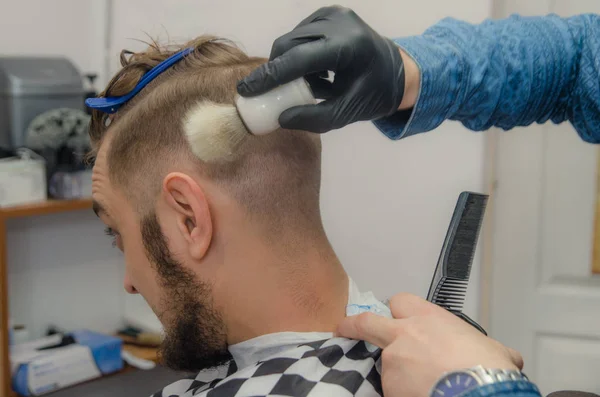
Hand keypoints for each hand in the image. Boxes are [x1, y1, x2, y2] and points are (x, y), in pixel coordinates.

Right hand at [237, 6, 416, 132]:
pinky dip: (299, 54)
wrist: (399, 71)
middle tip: (275, 95)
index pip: (298, 59)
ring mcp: (335, 13)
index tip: (246, 90)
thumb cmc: (374, 95)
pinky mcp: (330, 12)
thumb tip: (280, 118)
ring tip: (308, 85)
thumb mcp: (346, 114)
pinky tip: (316, 71)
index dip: (269, 76)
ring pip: (291, 38)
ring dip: (289, 64)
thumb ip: (313, 119)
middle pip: (289, 45)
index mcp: (348, 47)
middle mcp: (340, 23)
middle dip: (276, 71)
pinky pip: (301, 34)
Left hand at [337, 293, 523, 396]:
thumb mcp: (496, 351)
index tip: (396, 318)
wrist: (477, 394)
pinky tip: (419, 394)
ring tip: (421, 385)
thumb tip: (506, 358)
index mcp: (429, 319)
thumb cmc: (488, 371)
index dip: (397, 310)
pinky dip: (401, 392)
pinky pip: (390, 389)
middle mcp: (404, 336)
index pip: (400, 302)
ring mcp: (392, 363)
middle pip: (367, 322)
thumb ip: (488, 347)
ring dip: (397, 373)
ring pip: (385, 365)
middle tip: (344, 328)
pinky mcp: (389, 388)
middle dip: (353, 325)